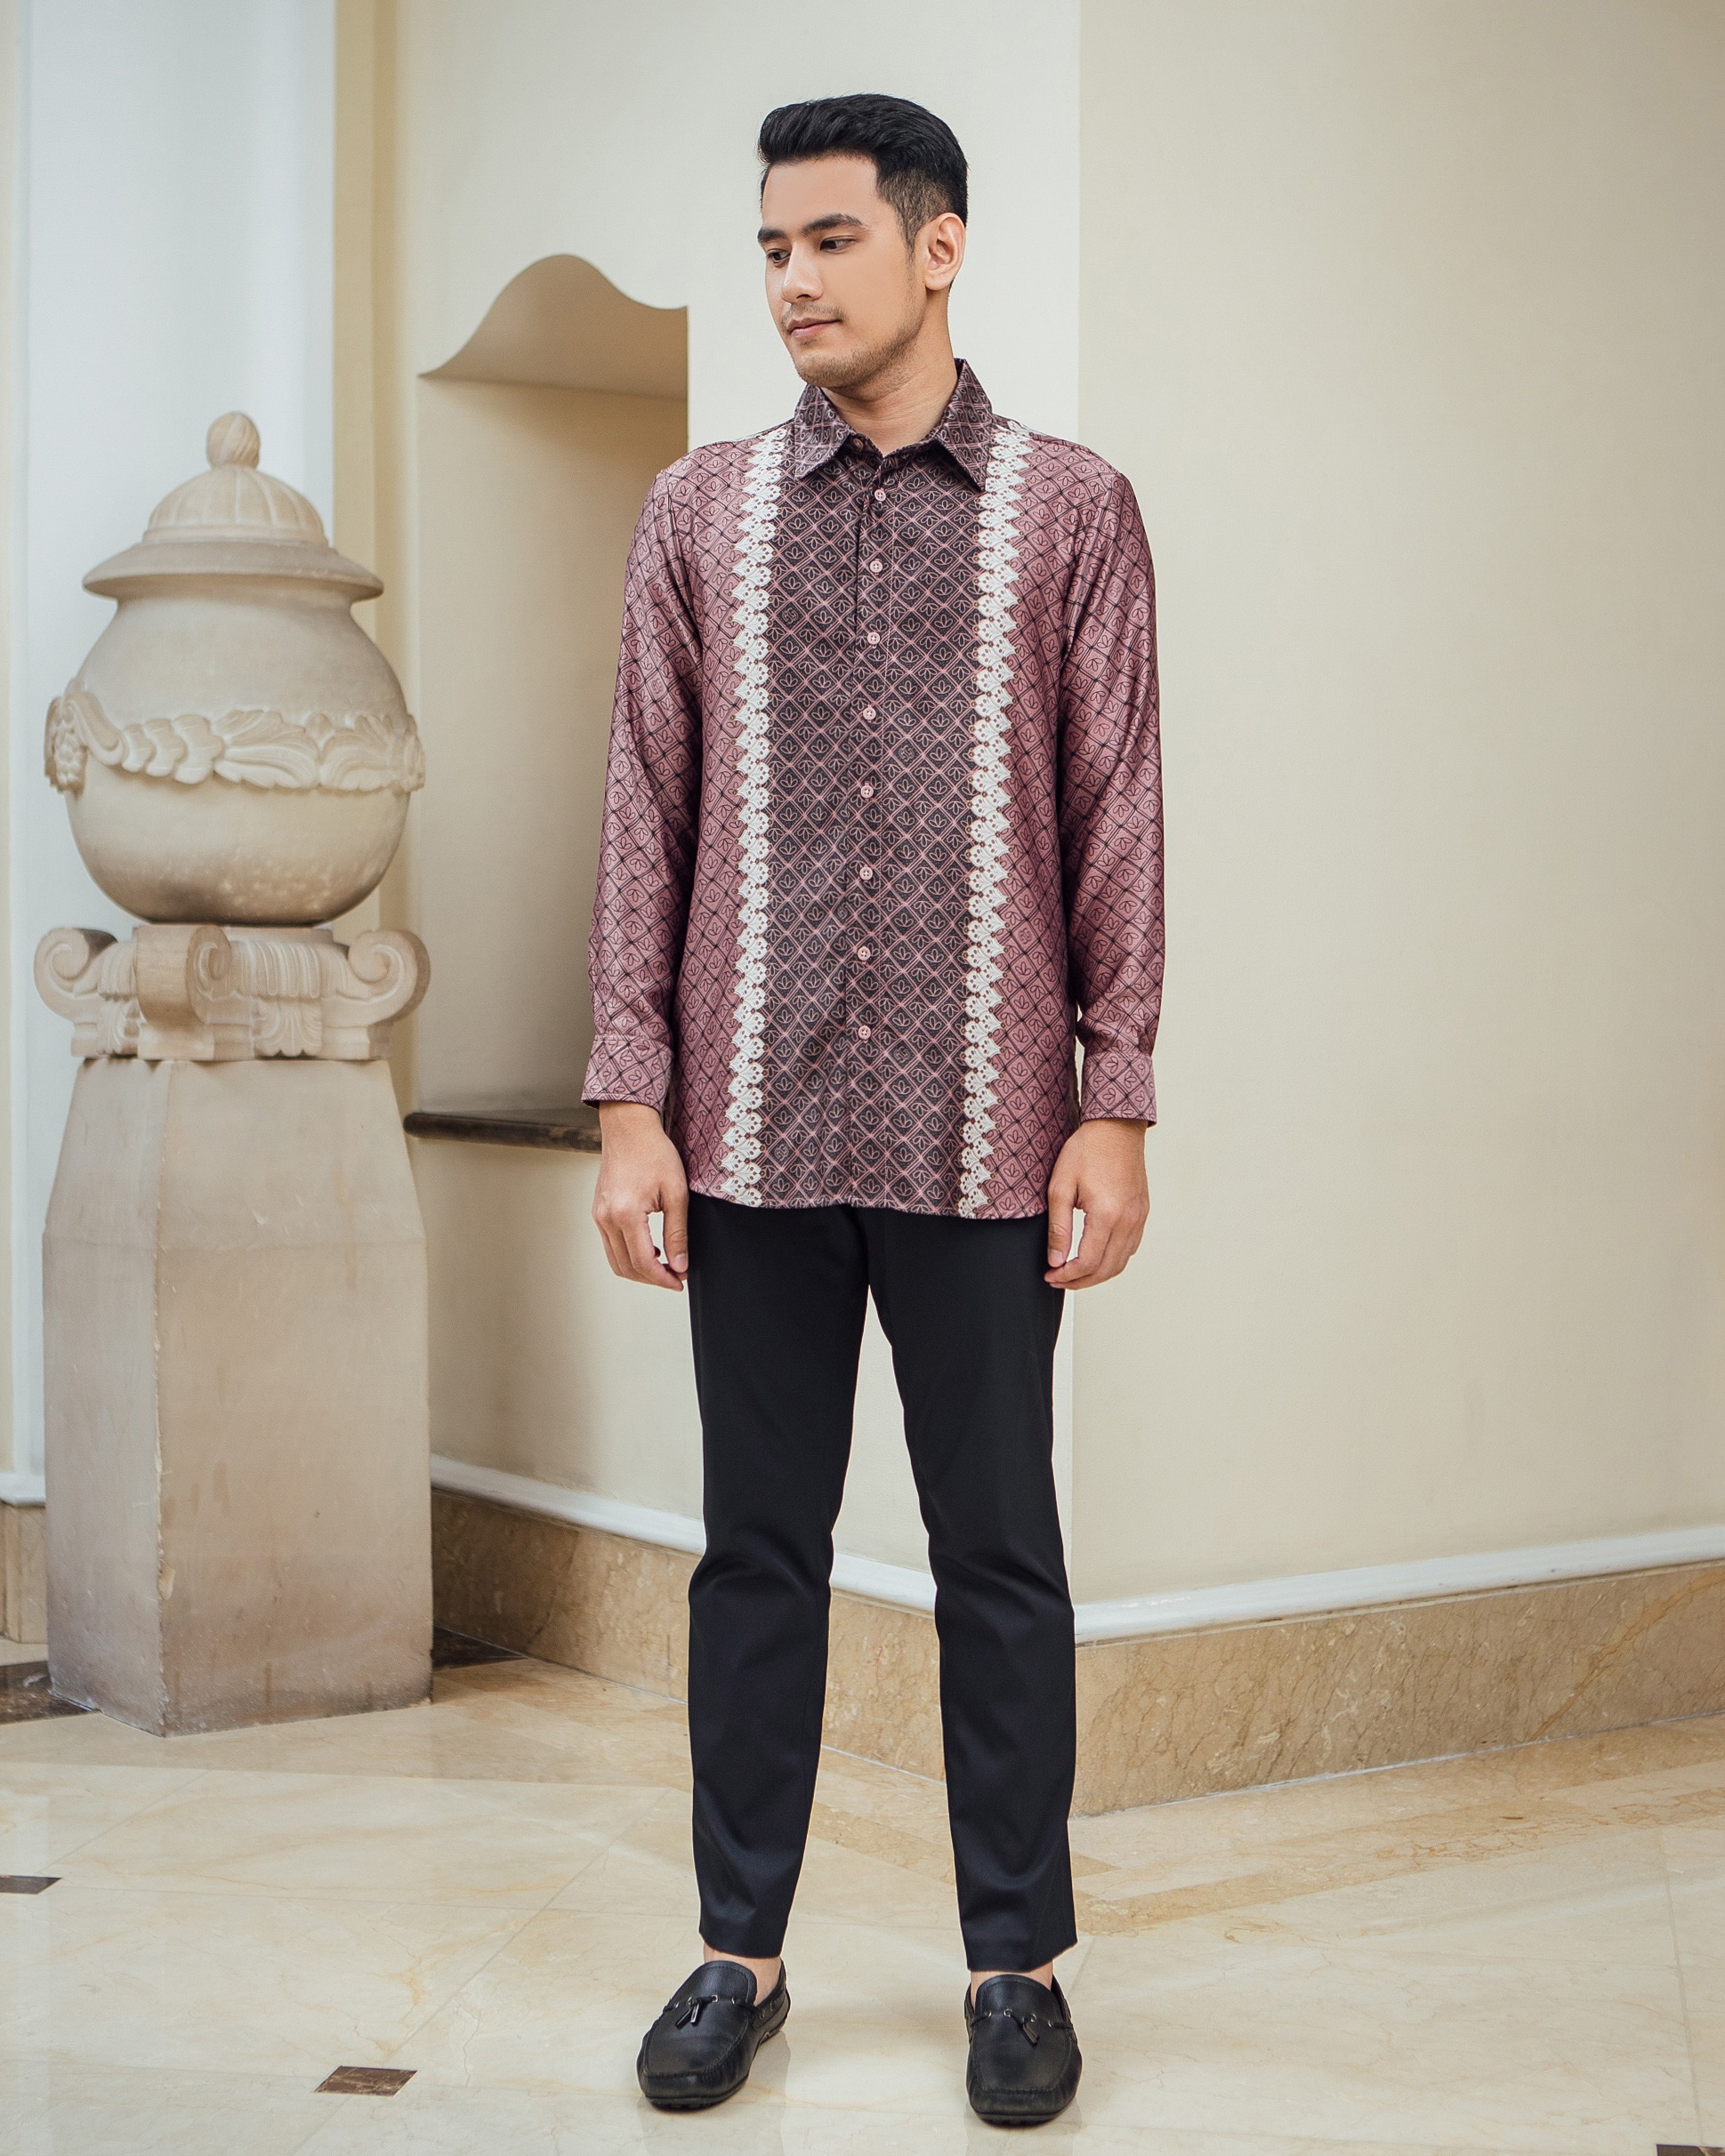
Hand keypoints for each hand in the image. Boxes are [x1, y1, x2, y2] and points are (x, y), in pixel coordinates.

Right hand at [593, 1103, 689, 1290]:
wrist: (629, 1129)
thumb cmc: (653, 1152)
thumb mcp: (676, 1193)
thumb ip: (677, 1233)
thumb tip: (680, 1265)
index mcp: (626, 1214)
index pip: (643, 1263)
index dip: (663, 1279)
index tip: (680, 1282)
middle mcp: (606, 1218)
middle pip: (627, 1267)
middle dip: (652, 1279)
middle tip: (676, 1277)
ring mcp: (598, 1216)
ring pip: (616, 1260)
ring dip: (639, 1270)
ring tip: (664, 1266)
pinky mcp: (598, 1212)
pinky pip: (610, 1245)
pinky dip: (628, 1255)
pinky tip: (649, 1249)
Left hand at [1045, 1119, 1148, 1287]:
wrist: (1116, 1128)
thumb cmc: (1087, 1151)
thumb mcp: (1060, 1186)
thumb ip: (1058, 1227)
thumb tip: (1055, 1260)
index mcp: (1107, 1215)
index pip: (1087, 1262)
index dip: (1067, 1276)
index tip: (1050, 1275)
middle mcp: (1128, 1221)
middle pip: (1106, 1269)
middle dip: (1080, 1281)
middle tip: (1058, 1280)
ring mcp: (1139, 1218)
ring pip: (1121, 1263)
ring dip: (1097, 1275)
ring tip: (1074, 1273)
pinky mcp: (1142, 1213)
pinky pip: (1130, 1248)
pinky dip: (1112, 1260)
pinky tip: (1095, 1257)